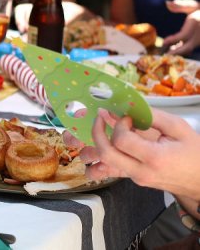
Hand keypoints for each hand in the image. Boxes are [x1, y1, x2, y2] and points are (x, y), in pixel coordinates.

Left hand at [82, 108, 199, 199]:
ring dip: (96, 146)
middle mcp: (141, 171)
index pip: (122, 140)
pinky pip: (110, 169)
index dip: (119, 124)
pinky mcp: (132, 180)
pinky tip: (106, 143)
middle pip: (105, 154)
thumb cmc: (195, 152)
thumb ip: (152, 116)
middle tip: (101, 118)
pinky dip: (103, 155)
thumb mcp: (178, 128)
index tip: (127, 118)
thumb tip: (127, 107)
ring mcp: (135, 178)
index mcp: (154, 158)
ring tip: (101, 131)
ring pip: (102, 165)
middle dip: (97, 132)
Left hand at [163, 0, 199, 54]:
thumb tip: (166, 2)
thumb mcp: (193, 5)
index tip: (164, 41)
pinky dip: (183, 49)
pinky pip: (191, 47)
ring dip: (179, 51)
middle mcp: (198, 33)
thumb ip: (180, 5)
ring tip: (168, 52)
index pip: (183, 35)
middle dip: (176, 52)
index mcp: (194, 23)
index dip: (173, 40)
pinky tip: (175, 48)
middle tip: (165, 55)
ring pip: (189, 48)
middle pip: (187, 47)